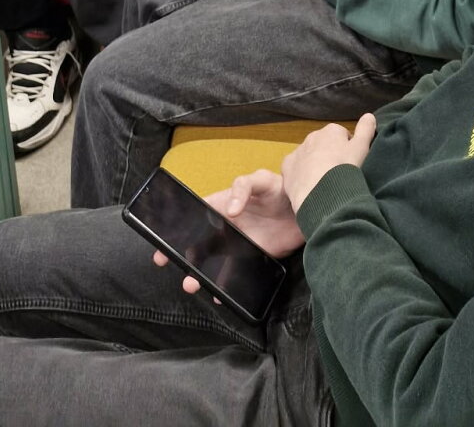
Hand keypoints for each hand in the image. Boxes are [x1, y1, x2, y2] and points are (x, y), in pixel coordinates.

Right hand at [151, 169, 304, 294]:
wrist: (311, 210)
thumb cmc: (282, 189)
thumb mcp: (261, 180)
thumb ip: (243, 187)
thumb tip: (230, 209)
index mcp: (224, 203)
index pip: (196, 213)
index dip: (178, 224)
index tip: (162, 236)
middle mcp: (227, 226)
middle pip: (198, 241)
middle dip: (181, 253)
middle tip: (165, 261)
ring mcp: (239, 244)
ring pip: (212, 262)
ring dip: (199, 273)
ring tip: (191, 284)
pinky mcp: (252, 258)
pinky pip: (234, 274)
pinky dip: (224, 285)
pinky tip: (218, 294)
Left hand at [282, 113, 376, 211]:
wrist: (323, 193)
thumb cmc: (346, 168)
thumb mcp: (362, 148)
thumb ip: (366, 130)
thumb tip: (369, 115)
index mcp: (332, 130)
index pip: (343, 137)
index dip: (348, 151)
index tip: (351, 165)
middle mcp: (313, 136)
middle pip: (324, 145)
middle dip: (330, 156)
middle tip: (338, 175)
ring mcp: (298, 151)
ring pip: (309, 156)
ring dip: (315, 165)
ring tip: (324, 184)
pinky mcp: (286, 167)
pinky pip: (295, 168)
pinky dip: (300, 175)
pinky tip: (308, 187)